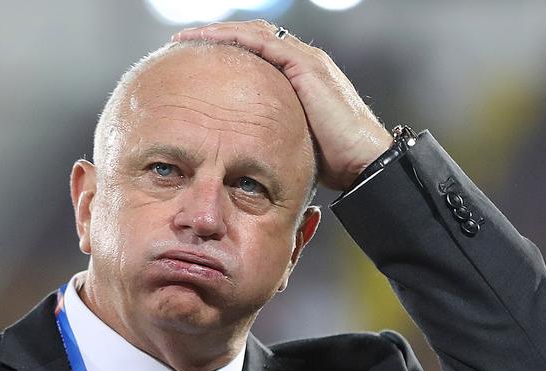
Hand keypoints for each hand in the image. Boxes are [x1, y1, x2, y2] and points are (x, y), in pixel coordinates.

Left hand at [173, 20, 391, 190]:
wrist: (364, 162)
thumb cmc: (332, 163)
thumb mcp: (290, 143)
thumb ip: (270, 136)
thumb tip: (242, 154)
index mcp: (298, 77)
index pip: (255, 54)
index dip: (225, 52)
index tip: (194, 61)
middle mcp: (302, 62)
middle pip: (251, 37)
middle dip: (216, 37)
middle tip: (182, 42)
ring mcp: (305, 61)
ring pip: (254, 34)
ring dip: (218, 32)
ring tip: (186, 37)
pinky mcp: (306, 67)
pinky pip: (263, 44)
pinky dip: (234, 39)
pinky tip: (209, 41)